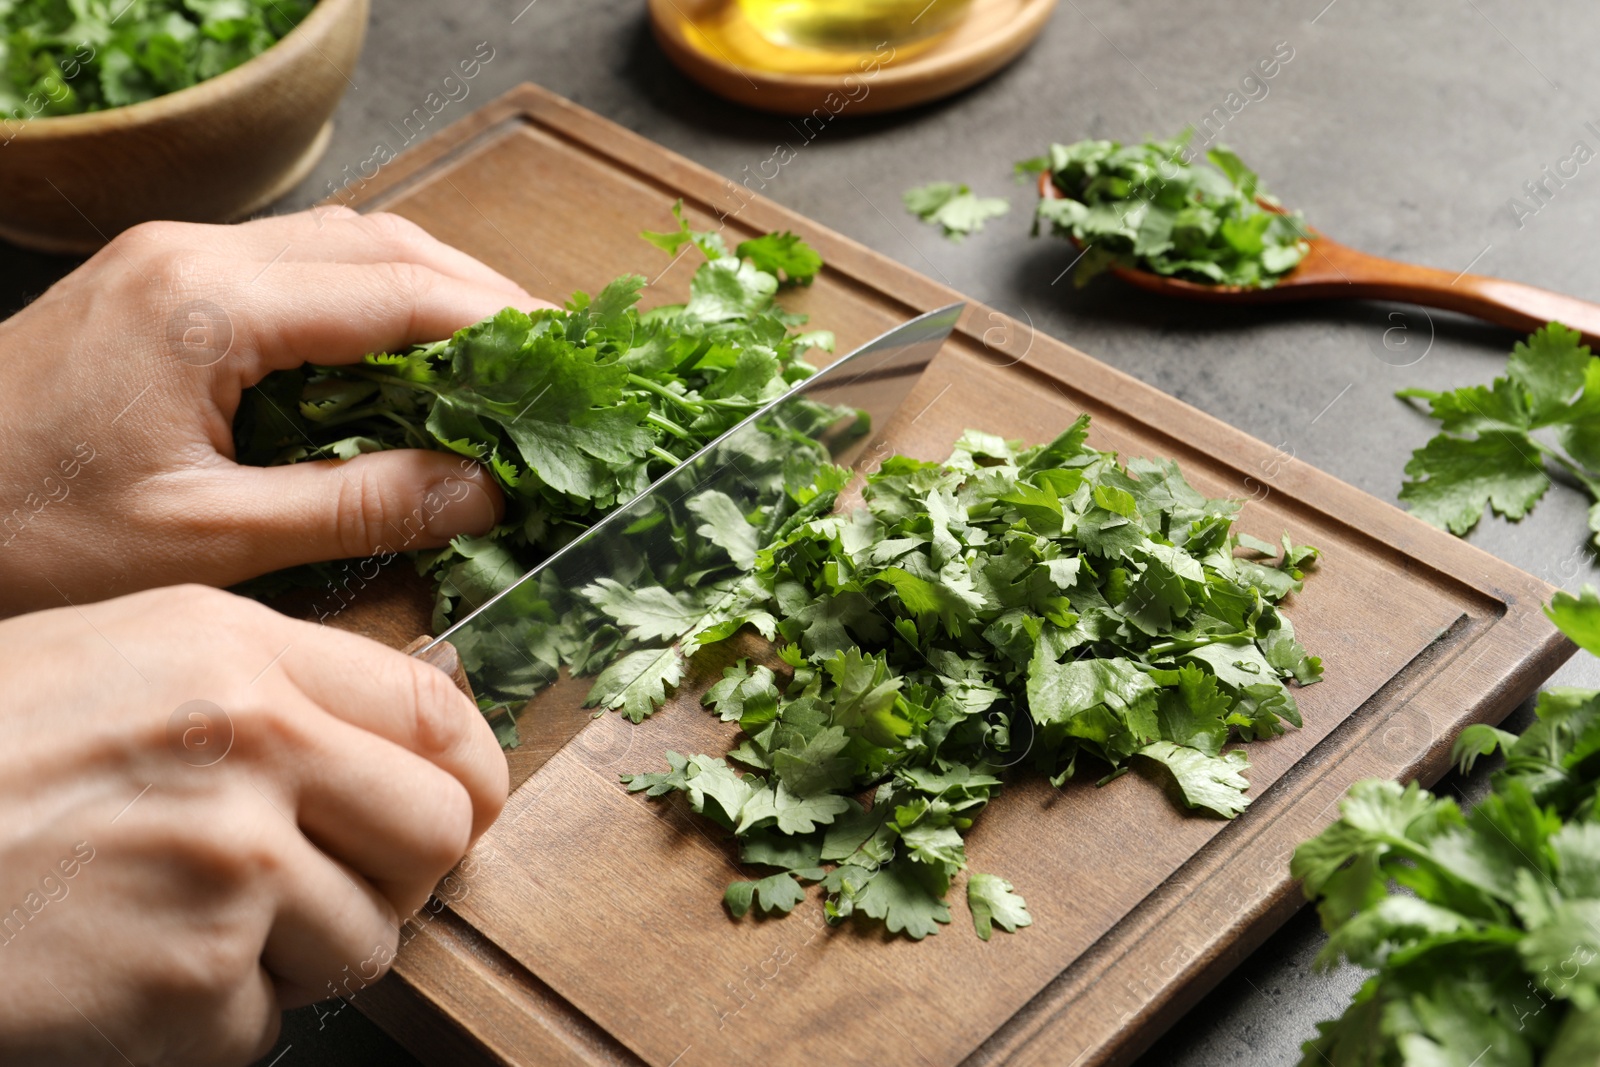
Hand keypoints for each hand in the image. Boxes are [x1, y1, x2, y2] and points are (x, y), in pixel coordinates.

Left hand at [0, 208, 551, 616]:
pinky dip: (369, 306)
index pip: (400, 291)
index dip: (500, 329)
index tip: (572, 372)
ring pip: (343, 246)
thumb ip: (357, 509)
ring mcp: (170, 259)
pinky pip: (295, 271)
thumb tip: (484, 492)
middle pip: (383, 244)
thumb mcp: (206, 541)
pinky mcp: (155, 285)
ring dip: (429, 294)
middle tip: (555, 364)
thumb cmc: (24, 535)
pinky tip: (402, 361)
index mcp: (207, 303)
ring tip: (497, 363)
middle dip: (481, 298)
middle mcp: (195, 253)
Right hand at [0, 584, 507, 1065]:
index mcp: (236, 654)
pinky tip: (129, 971)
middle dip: (403, 871)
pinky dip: (213, 1018)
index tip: (459, 803)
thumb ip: (269, 684)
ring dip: (300, 953)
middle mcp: (250, 749)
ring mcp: (225, 871)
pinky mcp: (188, 988)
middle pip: (438, 829)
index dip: (468, 769)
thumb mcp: (121, 657)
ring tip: (191, 923)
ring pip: (367, 940)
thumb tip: (400, 734)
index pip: (436, 708)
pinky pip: (268, 1022)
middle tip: (338, 882)